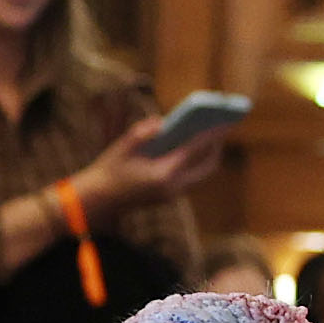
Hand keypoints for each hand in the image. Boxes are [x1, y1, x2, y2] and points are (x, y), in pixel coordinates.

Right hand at [67, 113, 227, 218]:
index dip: (210, 135)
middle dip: (216, 146)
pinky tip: (196, 145)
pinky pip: (191, 176)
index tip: (223, 122)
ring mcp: (173, 195)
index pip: (194, 151)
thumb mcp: (122, 145)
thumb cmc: (109, 170)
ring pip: (201, 173)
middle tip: (224, 126)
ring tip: (214, 133)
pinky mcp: (171, 196)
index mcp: (162, 174)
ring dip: (208, 154)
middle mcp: (173, 188)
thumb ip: (142, 131)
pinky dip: (195, 161)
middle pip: (206, 166)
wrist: (99, 200)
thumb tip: (163, 122)